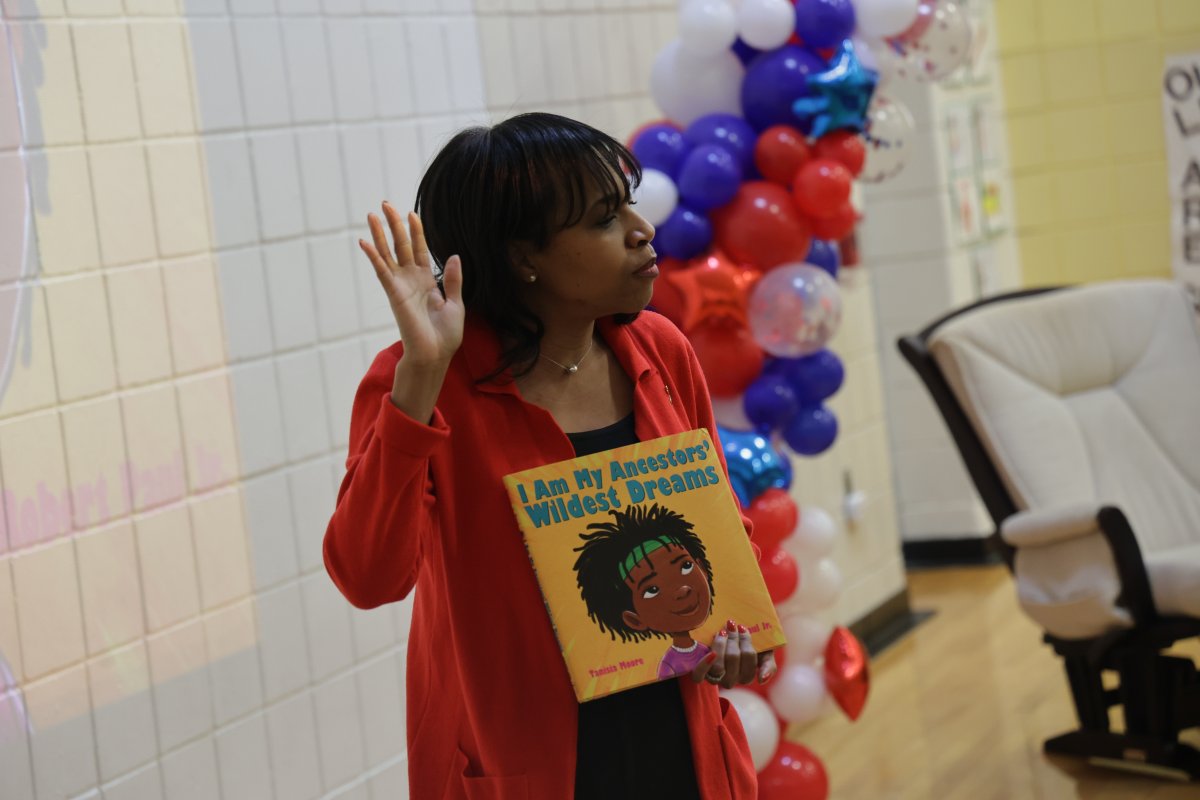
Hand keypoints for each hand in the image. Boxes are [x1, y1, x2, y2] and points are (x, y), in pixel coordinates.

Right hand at [359, 203, 464, 367]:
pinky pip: (382, 271)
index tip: (411, 213)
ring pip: (388, 254)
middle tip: (385, 204)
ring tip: (371, 214)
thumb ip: (453, 280)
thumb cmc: (445, 335)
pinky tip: (364, 241)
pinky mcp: (394, 293)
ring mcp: (401, 285)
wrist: (435, 354)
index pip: (419, 250)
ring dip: (379, 234)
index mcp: (427, 281)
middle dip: (394, 224)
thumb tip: (453, 256)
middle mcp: (411, 280)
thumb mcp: (456, 303)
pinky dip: (373, 256)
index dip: (416, 231)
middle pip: (401, 246)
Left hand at [692, 620, 778, 689]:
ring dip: (720, 645)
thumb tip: (761, 679)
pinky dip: (705, 664)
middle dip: (733, 639)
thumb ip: (768, 666)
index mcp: (746, 676)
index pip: (749, 660)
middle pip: (734, 660)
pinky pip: (699, 676)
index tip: (742, 627)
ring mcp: (714, 678)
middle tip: (731, 625)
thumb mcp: (764, 653)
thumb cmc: (747, 645)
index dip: (745, 643)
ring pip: (718, 667)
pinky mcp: (700, 674)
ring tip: (721, 632)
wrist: (726, 636)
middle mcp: (730, 680)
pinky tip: (711, 652)